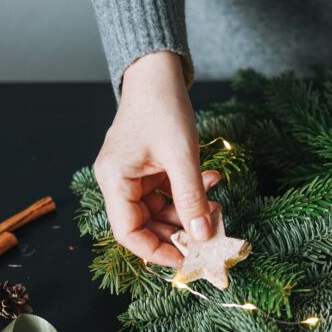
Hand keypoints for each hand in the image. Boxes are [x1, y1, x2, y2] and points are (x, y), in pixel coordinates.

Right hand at [94, 51, 218, 266]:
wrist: (158, 72)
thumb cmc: (163, 107)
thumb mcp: (181, 155)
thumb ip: (191, 197)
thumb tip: (201, 236)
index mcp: (115, 180)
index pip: (128, 233)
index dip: (157, 251)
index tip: (187, 259)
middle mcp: (119, 182)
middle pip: (146, 225)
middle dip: (180, 231)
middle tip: (211, 234)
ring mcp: (134, 175)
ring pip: (161, 210)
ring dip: (189, 211)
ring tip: (216, 205)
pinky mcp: (149, 168)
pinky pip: (168, 192)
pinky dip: (190, 192)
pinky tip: (211, 180)